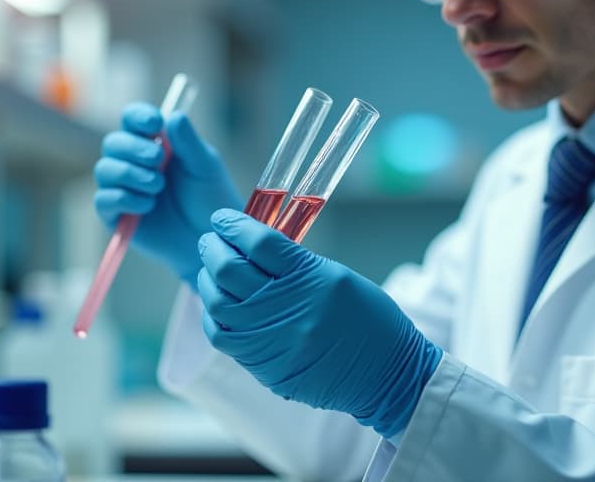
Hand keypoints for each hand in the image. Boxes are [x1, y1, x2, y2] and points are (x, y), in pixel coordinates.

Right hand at [94, 104, 242, 282]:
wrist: (211, 237)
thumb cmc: (210, 198)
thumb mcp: (205, 166)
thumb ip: (188, 142)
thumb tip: (173, 115)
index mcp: (153, 142)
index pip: (132, 119)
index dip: (137, 116)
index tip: (155, 124)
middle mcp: (133, 162)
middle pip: (113, 142)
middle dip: (134, 148)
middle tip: (159, 160)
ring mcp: (122, 188)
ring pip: (104, 169)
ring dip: (130, 174)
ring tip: (157, 186)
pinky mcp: (116, 215)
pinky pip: (104, 199)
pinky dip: (125, 198)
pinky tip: (148, 205)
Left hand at [195, 209, 442, 438]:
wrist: (386, 375)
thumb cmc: (369, 320)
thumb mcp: (337, 277)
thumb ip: (294, 263)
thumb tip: (251, 248)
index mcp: (310, 278)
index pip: (258, 242)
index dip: (233, 225)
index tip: (222, 218)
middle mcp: (287, 308)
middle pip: (230, 269)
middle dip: (213, 248)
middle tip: (210, 239)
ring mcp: (272, 340)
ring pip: (218, 303)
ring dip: (208, 280)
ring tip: (210, 269)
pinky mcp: (264, 366)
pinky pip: (222, 337)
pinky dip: (213, 315)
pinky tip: (216, 303)